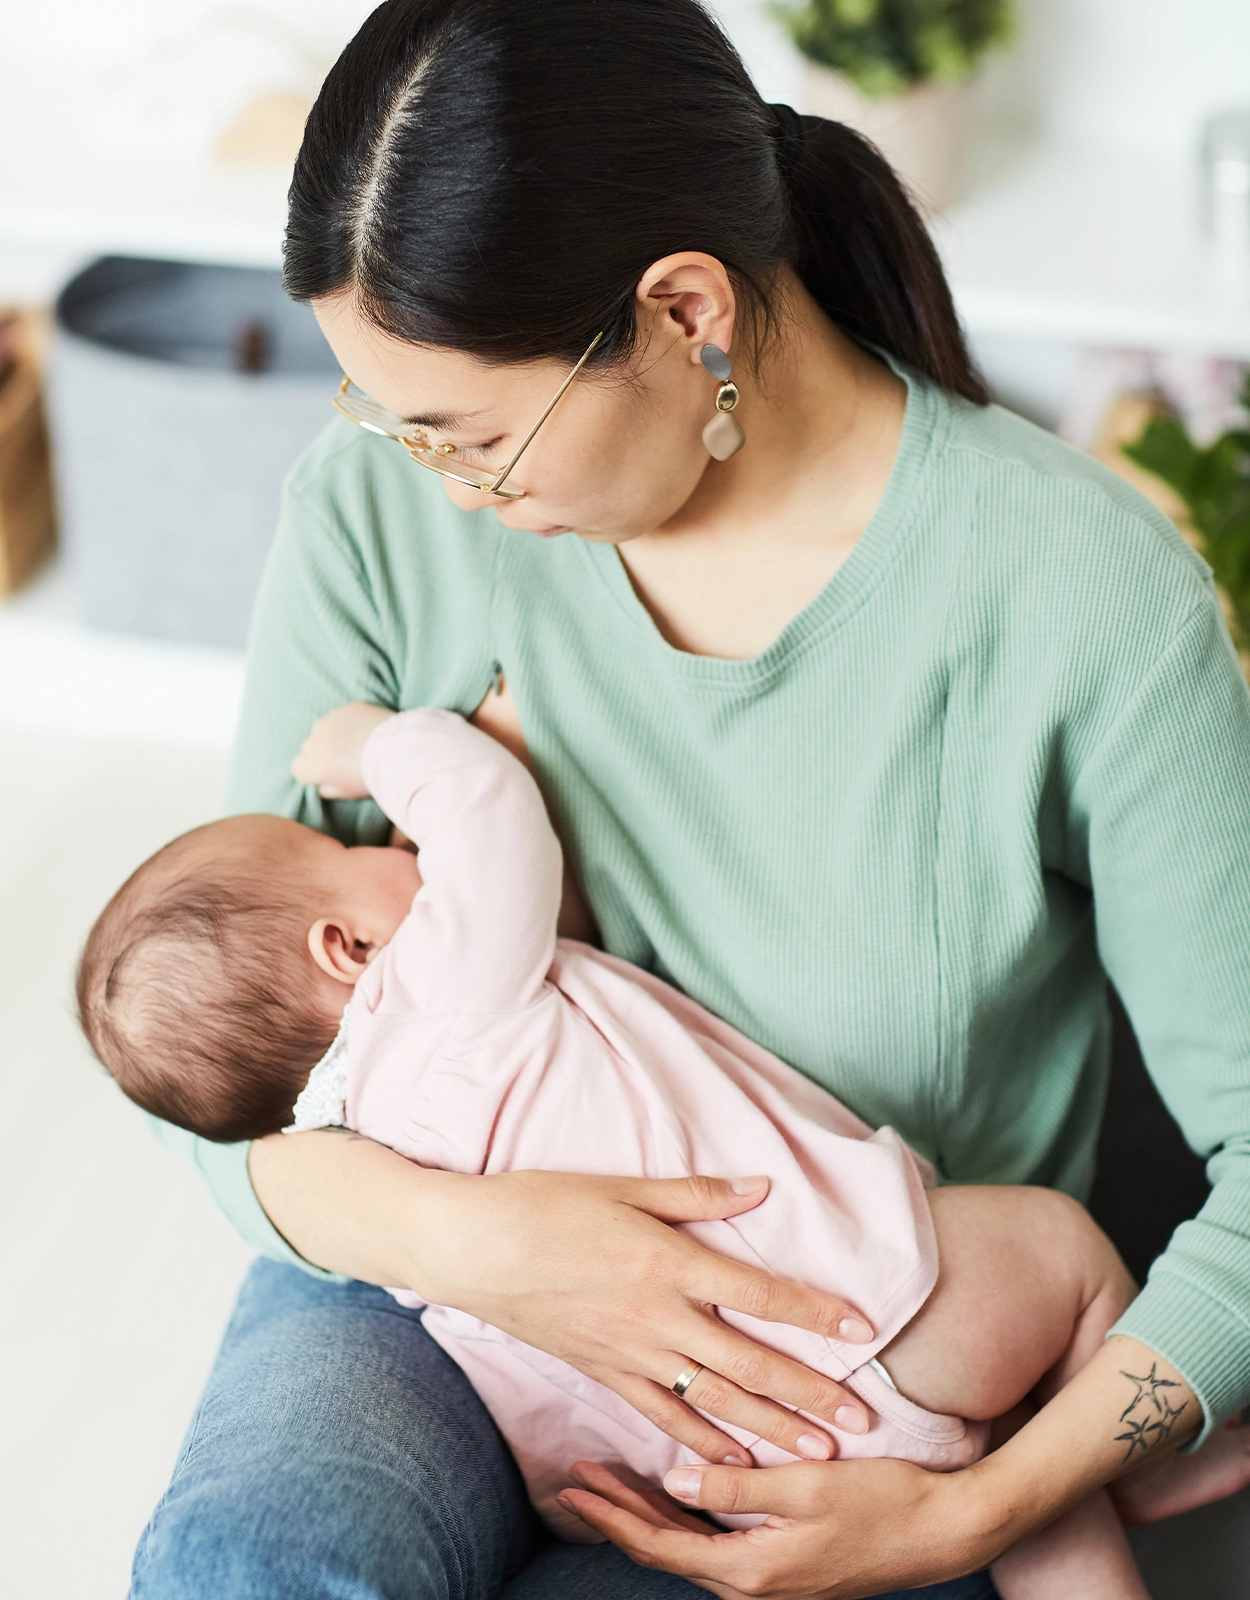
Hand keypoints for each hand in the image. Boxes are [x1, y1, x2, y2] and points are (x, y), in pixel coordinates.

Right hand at [291, 701, 394, 797]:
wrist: (400, 750)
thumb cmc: (374, 777)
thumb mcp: (349, 792)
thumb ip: (328, 789)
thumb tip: (320, 785)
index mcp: (315, 765)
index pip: (298, 768)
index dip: (311, 772)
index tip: (326, 774)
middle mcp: (318, 740)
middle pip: (308, 747)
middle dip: (320, 753)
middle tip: (342, 759)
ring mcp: (332, 720)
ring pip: (321, 728)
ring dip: (330, 735)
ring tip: (352, 743)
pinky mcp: (348, 708)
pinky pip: (339, 715)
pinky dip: (346, 722)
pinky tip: (363, 730)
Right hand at [414, 1168, 877, 1466]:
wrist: (470, 1248)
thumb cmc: (545, 1204)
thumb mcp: (624, 1187)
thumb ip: (696, 1195)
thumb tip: (760, 1186)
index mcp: (668, 1263)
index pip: (759, 1294)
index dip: (814, 1313)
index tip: (862, 1329)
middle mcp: (657, 1317)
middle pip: (749, 1363)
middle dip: (810, 1394)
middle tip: (863, 1422)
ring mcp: (630, 1353)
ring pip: (714, 1401)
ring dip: (770, 1429)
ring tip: (820, 1453)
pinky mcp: (604, 1373)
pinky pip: (661, 1417)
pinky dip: (701, 1443)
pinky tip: (734, 1463)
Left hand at [557, 1457, 978, 1599]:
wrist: (945, 1531)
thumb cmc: (883, 1502)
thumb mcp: (807, 1486)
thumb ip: (737, 1486)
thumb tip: (672, 1478)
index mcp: (751, 1570)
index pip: (660, 1545)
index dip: (612, 1515)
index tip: (575, 1486)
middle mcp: (753, 1585)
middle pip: (665, 1548)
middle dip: (617, 1513)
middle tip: (576, 1476)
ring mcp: (769, 1580)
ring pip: (687, 1546)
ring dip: (648, 1513)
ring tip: (610, 1480)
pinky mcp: (784, 1566)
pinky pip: (715, 1544)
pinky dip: (684, 1518)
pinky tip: (671, 1491)